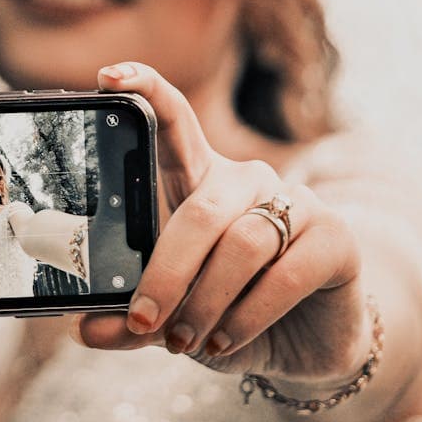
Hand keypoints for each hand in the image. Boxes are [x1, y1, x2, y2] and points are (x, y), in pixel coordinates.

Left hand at [75, 62, 369, 387]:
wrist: (309, 344)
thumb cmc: (230, 312)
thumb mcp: (175, 315)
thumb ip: (134, 318)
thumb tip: (85, 329)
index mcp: (201, 180)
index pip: (174, 121)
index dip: (146, 90)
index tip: (108, 77)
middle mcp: (249, 179)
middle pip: (200, 211)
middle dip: (166, 272)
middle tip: (141, 319)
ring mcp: (296, 202)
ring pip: (241, 246)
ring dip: (206, 303)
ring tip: (185, 341)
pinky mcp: (335, 237)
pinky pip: (283, 274)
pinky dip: (247, 316)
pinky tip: (225, 342)